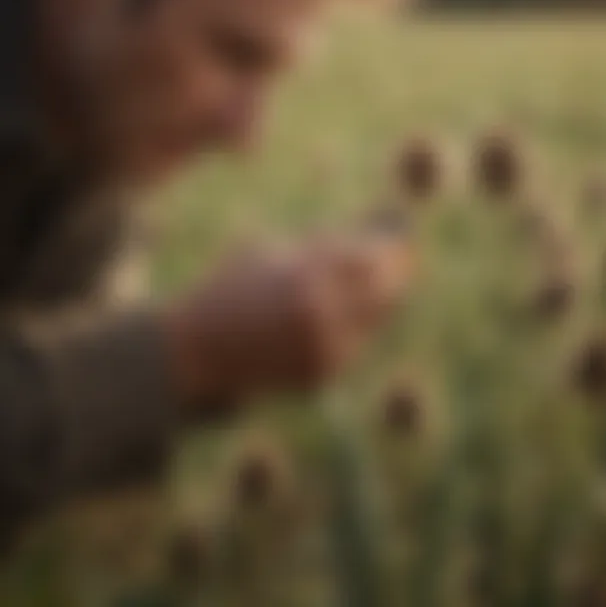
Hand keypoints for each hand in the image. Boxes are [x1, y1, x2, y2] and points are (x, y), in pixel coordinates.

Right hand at [163, 234, 413, 415]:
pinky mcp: (322, 374)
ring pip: (374, 320)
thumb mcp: (271, 252)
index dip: (391, 248)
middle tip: (403, 261)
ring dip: (377, 300)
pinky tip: (345, 314)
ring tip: (374, 284)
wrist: (198, 349)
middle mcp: (323, 315)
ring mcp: (324, 348)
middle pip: (385, 291)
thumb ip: (318, 247)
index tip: (399, 239)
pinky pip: (354, 343)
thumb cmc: (230, 288)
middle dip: (395, 274)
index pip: (374, 259)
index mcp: (308, 276)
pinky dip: (356, 326)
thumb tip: (367, 236)